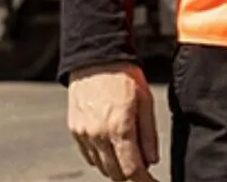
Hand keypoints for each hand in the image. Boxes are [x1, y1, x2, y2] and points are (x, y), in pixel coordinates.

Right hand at [68, 61, 159, 180]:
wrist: (97, 56)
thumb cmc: (124, 74)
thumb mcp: (145, 100)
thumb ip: (148, 134)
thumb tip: (152, 161)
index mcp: (120, 127)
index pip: (132, 170)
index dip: (144, 181)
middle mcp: (99, 135)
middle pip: (116, 174)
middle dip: (131, 175)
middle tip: (142, 168)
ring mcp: (85, 134)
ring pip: (101, 167)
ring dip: (116, 167)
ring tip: (127, 152)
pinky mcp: (75, 130)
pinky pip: (88, 155)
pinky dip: (101, 157)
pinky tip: (111, 145)